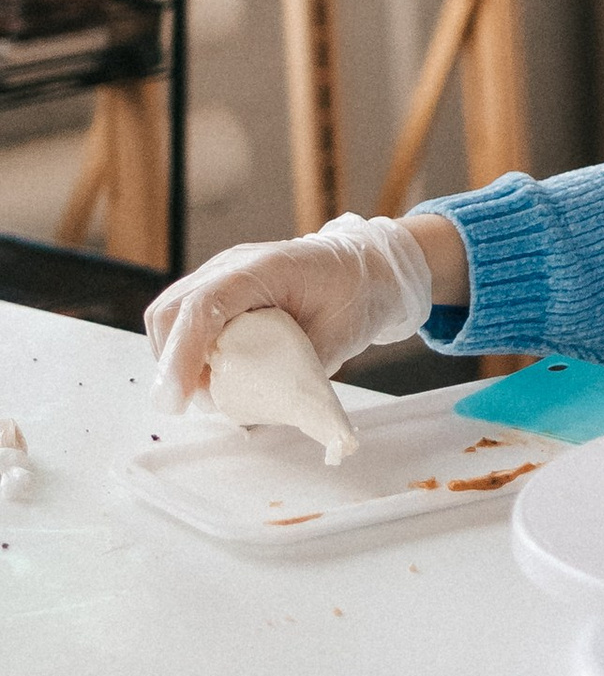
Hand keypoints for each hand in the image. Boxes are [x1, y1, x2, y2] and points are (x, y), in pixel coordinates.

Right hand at [144, 214, 441, 408]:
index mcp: (265, 268)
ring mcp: (220, 276)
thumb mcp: (338, 336)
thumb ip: (299, 371)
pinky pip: (183, 322)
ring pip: (170, 318)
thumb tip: (264, 409)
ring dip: (176, 362)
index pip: (203, 306)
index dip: (182, 355)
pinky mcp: (216, 293)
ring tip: (210, 391)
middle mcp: (233, 266)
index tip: (177, 399)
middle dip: (171, 366)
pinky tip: (213, 375)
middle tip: (198, 403)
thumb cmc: (353, 295)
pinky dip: (186, 355)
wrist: (360, 270)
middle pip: (172, 312)